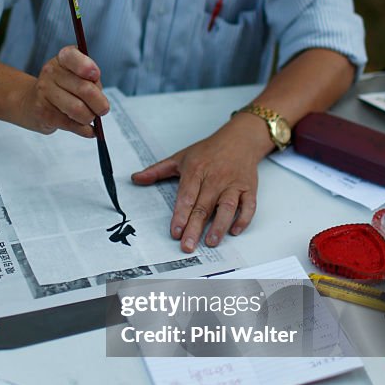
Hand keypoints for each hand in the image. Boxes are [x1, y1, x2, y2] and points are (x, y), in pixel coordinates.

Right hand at [11, 45, 109, 135]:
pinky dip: (84, 129)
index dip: (87, 67)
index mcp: (63, 58)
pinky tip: (86, 128)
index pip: (73, 57)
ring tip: (89, 117)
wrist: (32, 101)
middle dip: (100, 104)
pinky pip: (71, 124)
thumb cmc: (64, 86)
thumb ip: (92, 82)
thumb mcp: (78, 75)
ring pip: (78, 110)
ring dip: (90, 117)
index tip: (95, 75)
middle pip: (84, 89)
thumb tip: (101, 105)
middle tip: (103, 109)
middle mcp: (51, 72)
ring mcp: (45, 92)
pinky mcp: (43, 112)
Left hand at [132, 126, 261, 252]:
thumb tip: (136, 178)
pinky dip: (243, 218)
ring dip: (219, 225)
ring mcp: (234, 184)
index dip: (180, 215)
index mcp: (196, 170)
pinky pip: (249, 205)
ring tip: (211, 242)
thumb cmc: (209, 151)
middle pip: (204, 206)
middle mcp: (215, 178)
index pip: (187, 196)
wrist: (240, 139)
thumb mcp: (181, 157)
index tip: (175, 232)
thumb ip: (157, 170)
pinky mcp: (249, 188)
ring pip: (227, 207)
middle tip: (188, 246)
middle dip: (195, 228)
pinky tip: (234, 231)